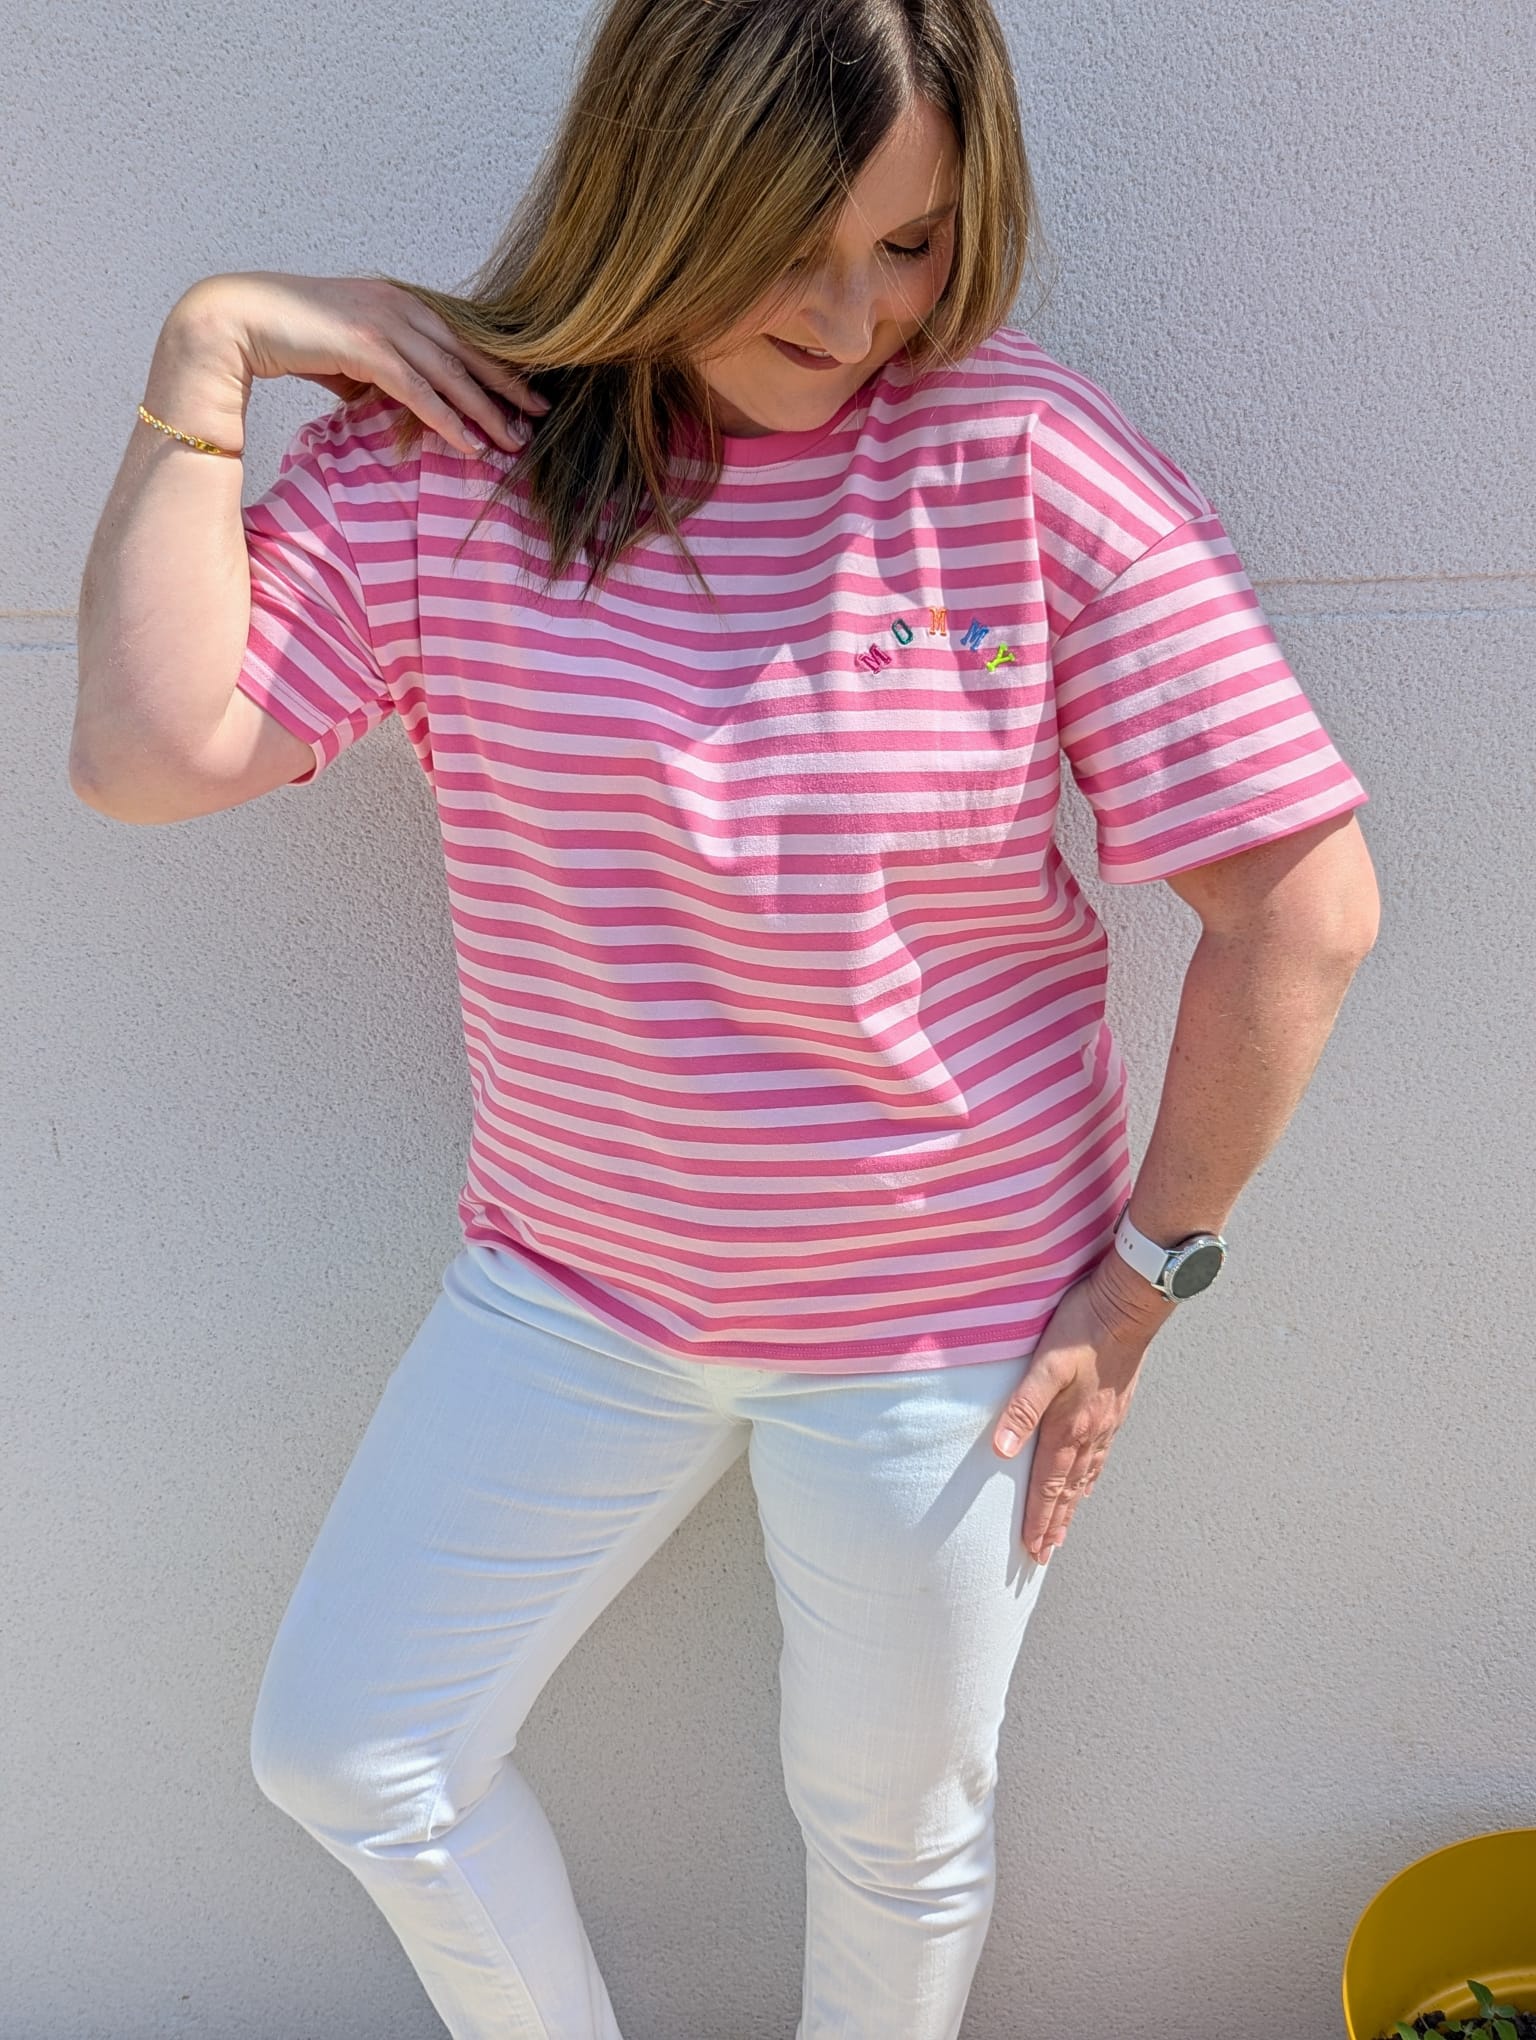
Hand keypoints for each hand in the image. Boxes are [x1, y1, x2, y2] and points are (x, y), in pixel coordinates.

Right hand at [166, 270, 549, 459]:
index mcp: (400, 301)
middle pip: (467, 351)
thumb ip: (382, 371)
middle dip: (507, 386)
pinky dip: (446, 417)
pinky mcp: (364, 345)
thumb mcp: (349, 353)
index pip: (461, 335)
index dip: (497, 364)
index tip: (527, 391)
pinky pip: (417, 389)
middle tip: (542, 416)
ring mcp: (383, 321)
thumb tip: (404, 403)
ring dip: (485, 410)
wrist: (237, 319)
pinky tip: (469, 442)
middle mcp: (399, 304)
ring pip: (449, 372)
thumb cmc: (290, 337)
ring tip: (514, 441)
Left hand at [991, 1248, 1175, 1562]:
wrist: (1128, 1306)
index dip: (1038, 1518)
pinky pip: (1102, 1455)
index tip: (1033, 1550)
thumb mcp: (1044, 1365)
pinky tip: (1089, 1478)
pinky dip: (1091, 1477)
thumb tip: (1002, 1450)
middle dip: (1056, 1523)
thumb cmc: (1082, 1329)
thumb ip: (1021, 1407)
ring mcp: (1107, 1421)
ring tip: (1065, 1529)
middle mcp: (1091, 1431)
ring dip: (1073, 1505)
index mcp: (1070, 1425)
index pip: (1048, 1484)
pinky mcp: (1116, 1406)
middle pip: (1069, 1489)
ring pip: (1087, 1475)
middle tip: (1045, 1554)